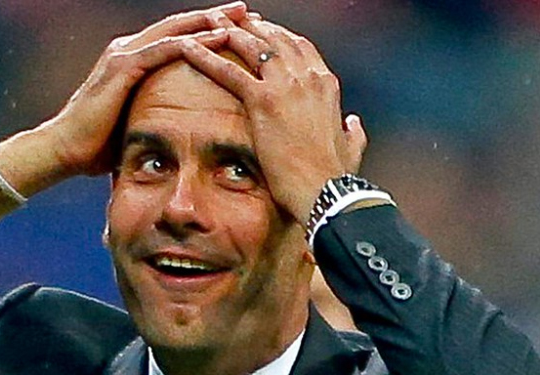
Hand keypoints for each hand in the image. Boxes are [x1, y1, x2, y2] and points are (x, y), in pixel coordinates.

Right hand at [31, 2, 251, 179]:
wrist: (64, 151)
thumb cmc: (97, 145)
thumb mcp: (134, 122)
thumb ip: (154, 113)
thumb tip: (179, 129)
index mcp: (132, 60)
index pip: (175, 38)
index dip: (206, 30)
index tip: (238, 28)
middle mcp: (127, 49)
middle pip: (179, 27)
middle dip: (214, 16)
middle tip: (246, 10)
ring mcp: (123, 55)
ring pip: (175, 31)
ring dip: (209, 21)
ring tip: (240, 16)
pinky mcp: (122, 68)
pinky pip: (163, 49)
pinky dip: (192, 41)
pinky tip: (217, 36)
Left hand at [179, 19, 367, 224]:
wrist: (327, 191)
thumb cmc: (336, 177)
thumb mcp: (351, 147)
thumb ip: (352, 130)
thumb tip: (353, 121)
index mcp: (325, 84)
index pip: (298, 47)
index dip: (278, 35)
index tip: (261, 30)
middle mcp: (307, 77)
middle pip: (274, 38)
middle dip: (250, 25)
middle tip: (228, 17)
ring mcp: (286, 86)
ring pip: (251, 46)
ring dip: (226, 29)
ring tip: (207, 20)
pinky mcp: (264, 101)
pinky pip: (228, 71)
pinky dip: (205, 56)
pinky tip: (186, 47)